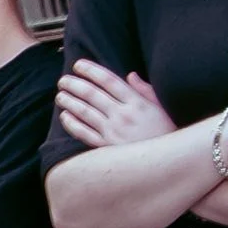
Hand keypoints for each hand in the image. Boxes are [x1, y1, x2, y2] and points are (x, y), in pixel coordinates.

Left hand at [57, 61, 175, 147]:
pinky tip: (64, 116)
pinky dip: (72, 124)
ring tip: (60, 95)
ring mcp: (113, 133)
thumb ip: (145, 90)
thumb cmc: (166, 131)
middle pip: (92, 94)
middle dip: (74, 84)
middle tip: (63, 80)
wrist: (167, 162)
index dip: (91, 70)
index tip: (78, 65)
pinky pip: (84, 134)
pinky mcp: (107, 148)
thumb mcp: (161, 107)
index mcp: (137, 102)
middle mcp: (123, 115)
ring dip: (69, 102)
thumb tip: (130, 75)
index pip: (108, 80)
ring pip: (85, 112)